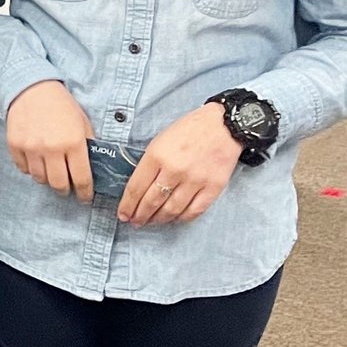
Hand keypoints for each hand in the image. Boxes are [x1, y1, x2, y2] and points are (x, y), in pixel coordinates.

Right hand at [7, 79, 95, 201]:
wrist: (32, 89)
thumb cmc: (59, 104)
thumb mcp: (82, 123)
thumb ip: (87, 146)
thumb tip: (90, 168)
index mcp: (74, 143)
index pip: (82, 179)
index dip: (85, 193)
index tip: (85, 197)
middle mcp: (52, 148)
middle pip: (59, 185)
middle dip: (65, 190)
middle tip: (67, 188)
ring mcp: (31, 148)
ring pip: (40, 179)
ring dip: (47, 179)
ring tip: (51, 171)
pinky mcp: (15, 146)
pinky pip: (24, 169)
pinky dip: (31, 169)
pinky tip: (36, 160)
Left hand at [118, 102, 243, 227]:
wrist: (224, 125)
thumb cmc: (189, 130)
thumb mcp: (159, 141)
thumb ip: (149, 164)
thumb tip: (138, 189)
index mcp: (157, 156)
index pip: (136, 188)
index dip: (127, 205)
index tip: (123, 214)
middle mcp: (175, 170)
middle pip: (151, 202)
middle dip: (140, 216)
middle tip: (135, 222)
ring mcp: (195, 180)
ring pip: (171, 210)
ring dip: (158, 219)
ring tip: (151, 222)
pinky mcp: (213, 187)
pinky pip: (194, 211)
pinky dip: (181, 218)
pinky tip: (174, 218)